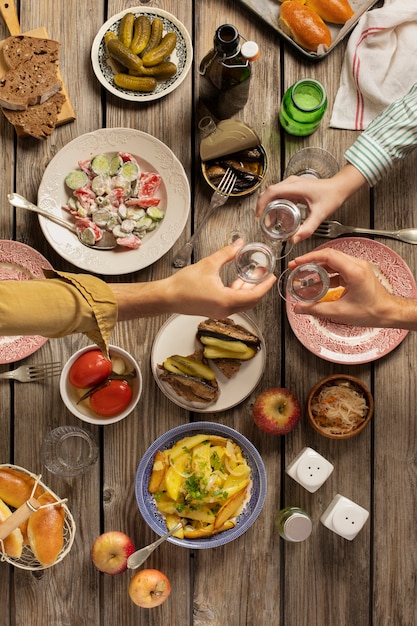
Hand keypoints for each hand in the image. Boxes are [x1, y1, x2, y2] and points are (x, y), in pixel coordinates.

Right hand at [166, 239, 275, 317]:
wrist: (167, 297)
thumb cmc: (183, 285)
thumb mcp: (208, 264)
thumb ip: (226, 253)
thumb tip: (238, 244)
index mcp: (226, 301)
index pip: (254, 296)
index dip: (265, 286)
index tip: (272, 277)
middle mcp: (224, 310)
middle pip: (250, 301)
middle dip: (259, 287)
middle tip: (265, 275)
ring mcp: (219, 312)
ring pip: (241, 303)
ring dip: (248, 290)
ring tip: (252, 275)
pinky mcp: (214, 310)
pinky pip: (232, 303)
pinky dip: (238, 292)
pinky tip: (237, 281)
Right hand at [256, 164, 367, 242]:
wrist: (339, 188)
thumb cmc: (331, 196)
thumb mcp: (319, 215)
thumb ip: (307, 229)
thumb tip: (295, 239)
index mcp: (296, 187)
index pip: (272, 192)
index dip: (262, 203)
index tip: (259, 216)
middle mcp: (292, 183)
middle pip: (269, 192)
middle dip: (263, 207)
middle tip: (264, 222)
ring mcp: (292, 184)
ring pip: (273, 193)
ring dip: (269, 206)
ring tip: (271, 221)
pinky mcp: (294, 187)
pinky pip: (280, 195)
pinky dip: (276, 204)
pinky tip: (279, 216)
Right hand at [287, 248, 403, 327]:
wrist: (388, 313)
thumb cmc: (372, 311)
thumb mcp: (340, 312)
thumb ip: (316, 309)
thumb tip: (300, 308)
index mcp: (354, 271)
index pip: (328, 255)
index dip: (310, 257)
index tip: (298, 262)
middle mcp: (357, 265)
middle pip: (329, 255)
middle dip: (311, 261)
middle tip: (297, 266)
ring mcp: (358, 268)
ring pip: (333, 261)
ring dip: (318, 267)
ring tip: (305, 275)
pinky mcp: (357, 273)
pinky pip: (338, 269)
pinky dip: (327, 274)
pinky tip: (319, 283)